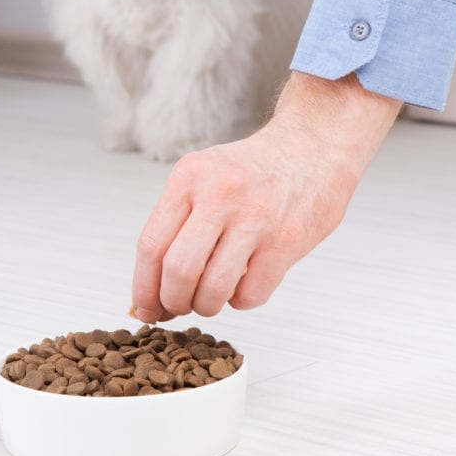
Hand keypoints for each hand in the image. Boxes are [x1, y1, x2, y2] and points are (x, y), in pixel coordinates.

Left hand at [131, 73, 400, 320]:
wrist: (312, 146)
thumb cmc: (252, 170)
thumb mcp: (203, 176)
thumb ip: (176, 224)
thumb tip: (152, 287)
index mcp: (188, 178)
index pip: (151, 246)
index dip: (143, 288)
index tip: (144, 309)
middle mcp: (220, 195)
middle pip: (178, 271)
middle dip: (173, 302)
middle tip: (178, 306)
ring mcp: (255, 218)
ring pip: (214, 289)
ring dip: (207, 306)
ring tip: (211, 298)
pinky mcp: (287, 240)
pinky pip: (250, 294)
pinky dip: (240, 301)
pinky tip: (244, 282)